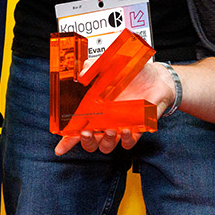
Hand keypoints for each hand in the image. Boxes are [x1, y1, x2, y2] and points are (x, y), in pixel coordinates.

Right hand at [55, 61, 174, 155]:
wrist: (155, 77)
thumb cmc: (130, 74)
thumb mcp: (108, 66)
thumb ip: (93, 67)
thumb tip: (81, 73)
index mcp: (94, 110)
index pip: (76, 129)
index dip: (67, 141)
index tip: (59, 148)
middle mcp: (105, 121)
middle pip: (90, 142)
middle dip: (86, 141)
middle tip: (86, 133)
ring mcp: (120, 127)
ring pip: (108, 145)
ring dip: (106, 141)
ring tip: (110, 129)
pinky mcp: (137, 129)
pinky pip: (129, 142)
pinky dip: (126, 140)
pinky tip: (126, 129)